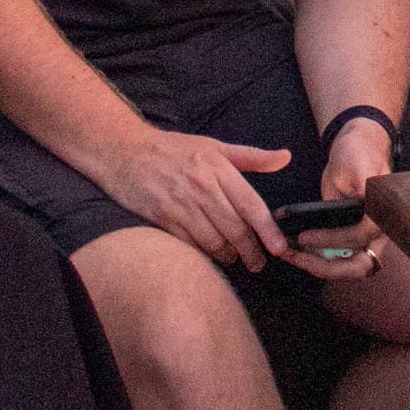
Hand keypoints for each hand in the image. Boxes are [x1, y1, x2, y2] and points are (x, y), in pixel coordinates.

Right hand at [82, 125, 291, 269]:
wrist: (124, 151)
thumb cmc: (173, 149)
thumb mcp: (213, 146)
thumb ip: (251, 156)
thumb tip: (285, 158)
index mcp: (218, 168)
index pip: (250, 204)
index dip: (268, 230)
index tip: (280, 248)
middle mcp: (201, 186)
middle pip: (235, 228)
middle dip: (251, 251)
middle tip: (258, 263)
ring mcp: (181, 204)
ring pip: (214, 241)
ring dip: (229, 256)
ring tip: (235, 259)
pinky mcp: (162, 218)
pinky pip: (190, 244)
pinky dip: (204, 255)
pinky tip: (211, 256)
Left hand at [293, 114, 394, 277]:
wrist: (355, 151)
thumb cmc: (359, 152)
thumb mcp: (359, 161)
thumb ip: (363, 179)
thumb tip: (362, 196)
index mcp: (382, 212)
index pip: (362, 236)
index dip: (335, 240)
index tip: (305, 236)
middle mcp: (377, 232)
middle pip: (360, 266)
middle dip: (327, 267)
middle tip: (297, 258)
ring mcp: (363, 239)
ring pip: (347, 268)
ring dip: (318, 267)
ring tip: (289, 255)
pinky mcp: (347, 240)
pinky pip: (335, 259)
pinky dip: (315, 260)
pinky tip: (292, 251)